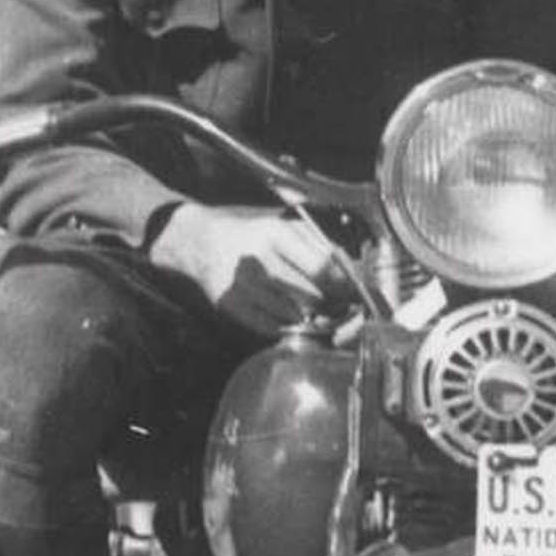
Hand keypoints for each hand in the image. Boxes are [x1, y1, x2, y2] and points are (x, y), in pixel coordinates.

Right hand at [149, 204, 349, 334]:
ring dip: (311, 319)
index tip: (356, 295)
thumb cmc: (252, 235)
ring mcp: (241, 286)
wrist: (200, 243)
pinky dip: (287, 327)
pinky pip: (272, 328)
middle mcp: (257, 259)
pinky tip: (291, 318)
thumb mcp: (284, 227)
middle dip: (331, 306)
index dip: (344, 287)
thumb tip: (351, 273)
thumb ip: (319, 246)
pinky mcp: (230, 306)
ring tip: (318, 313)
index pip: (320, 269)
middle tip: (342, 309)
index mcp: (274, 233)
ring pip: (293, 316)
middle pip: (310, 297)